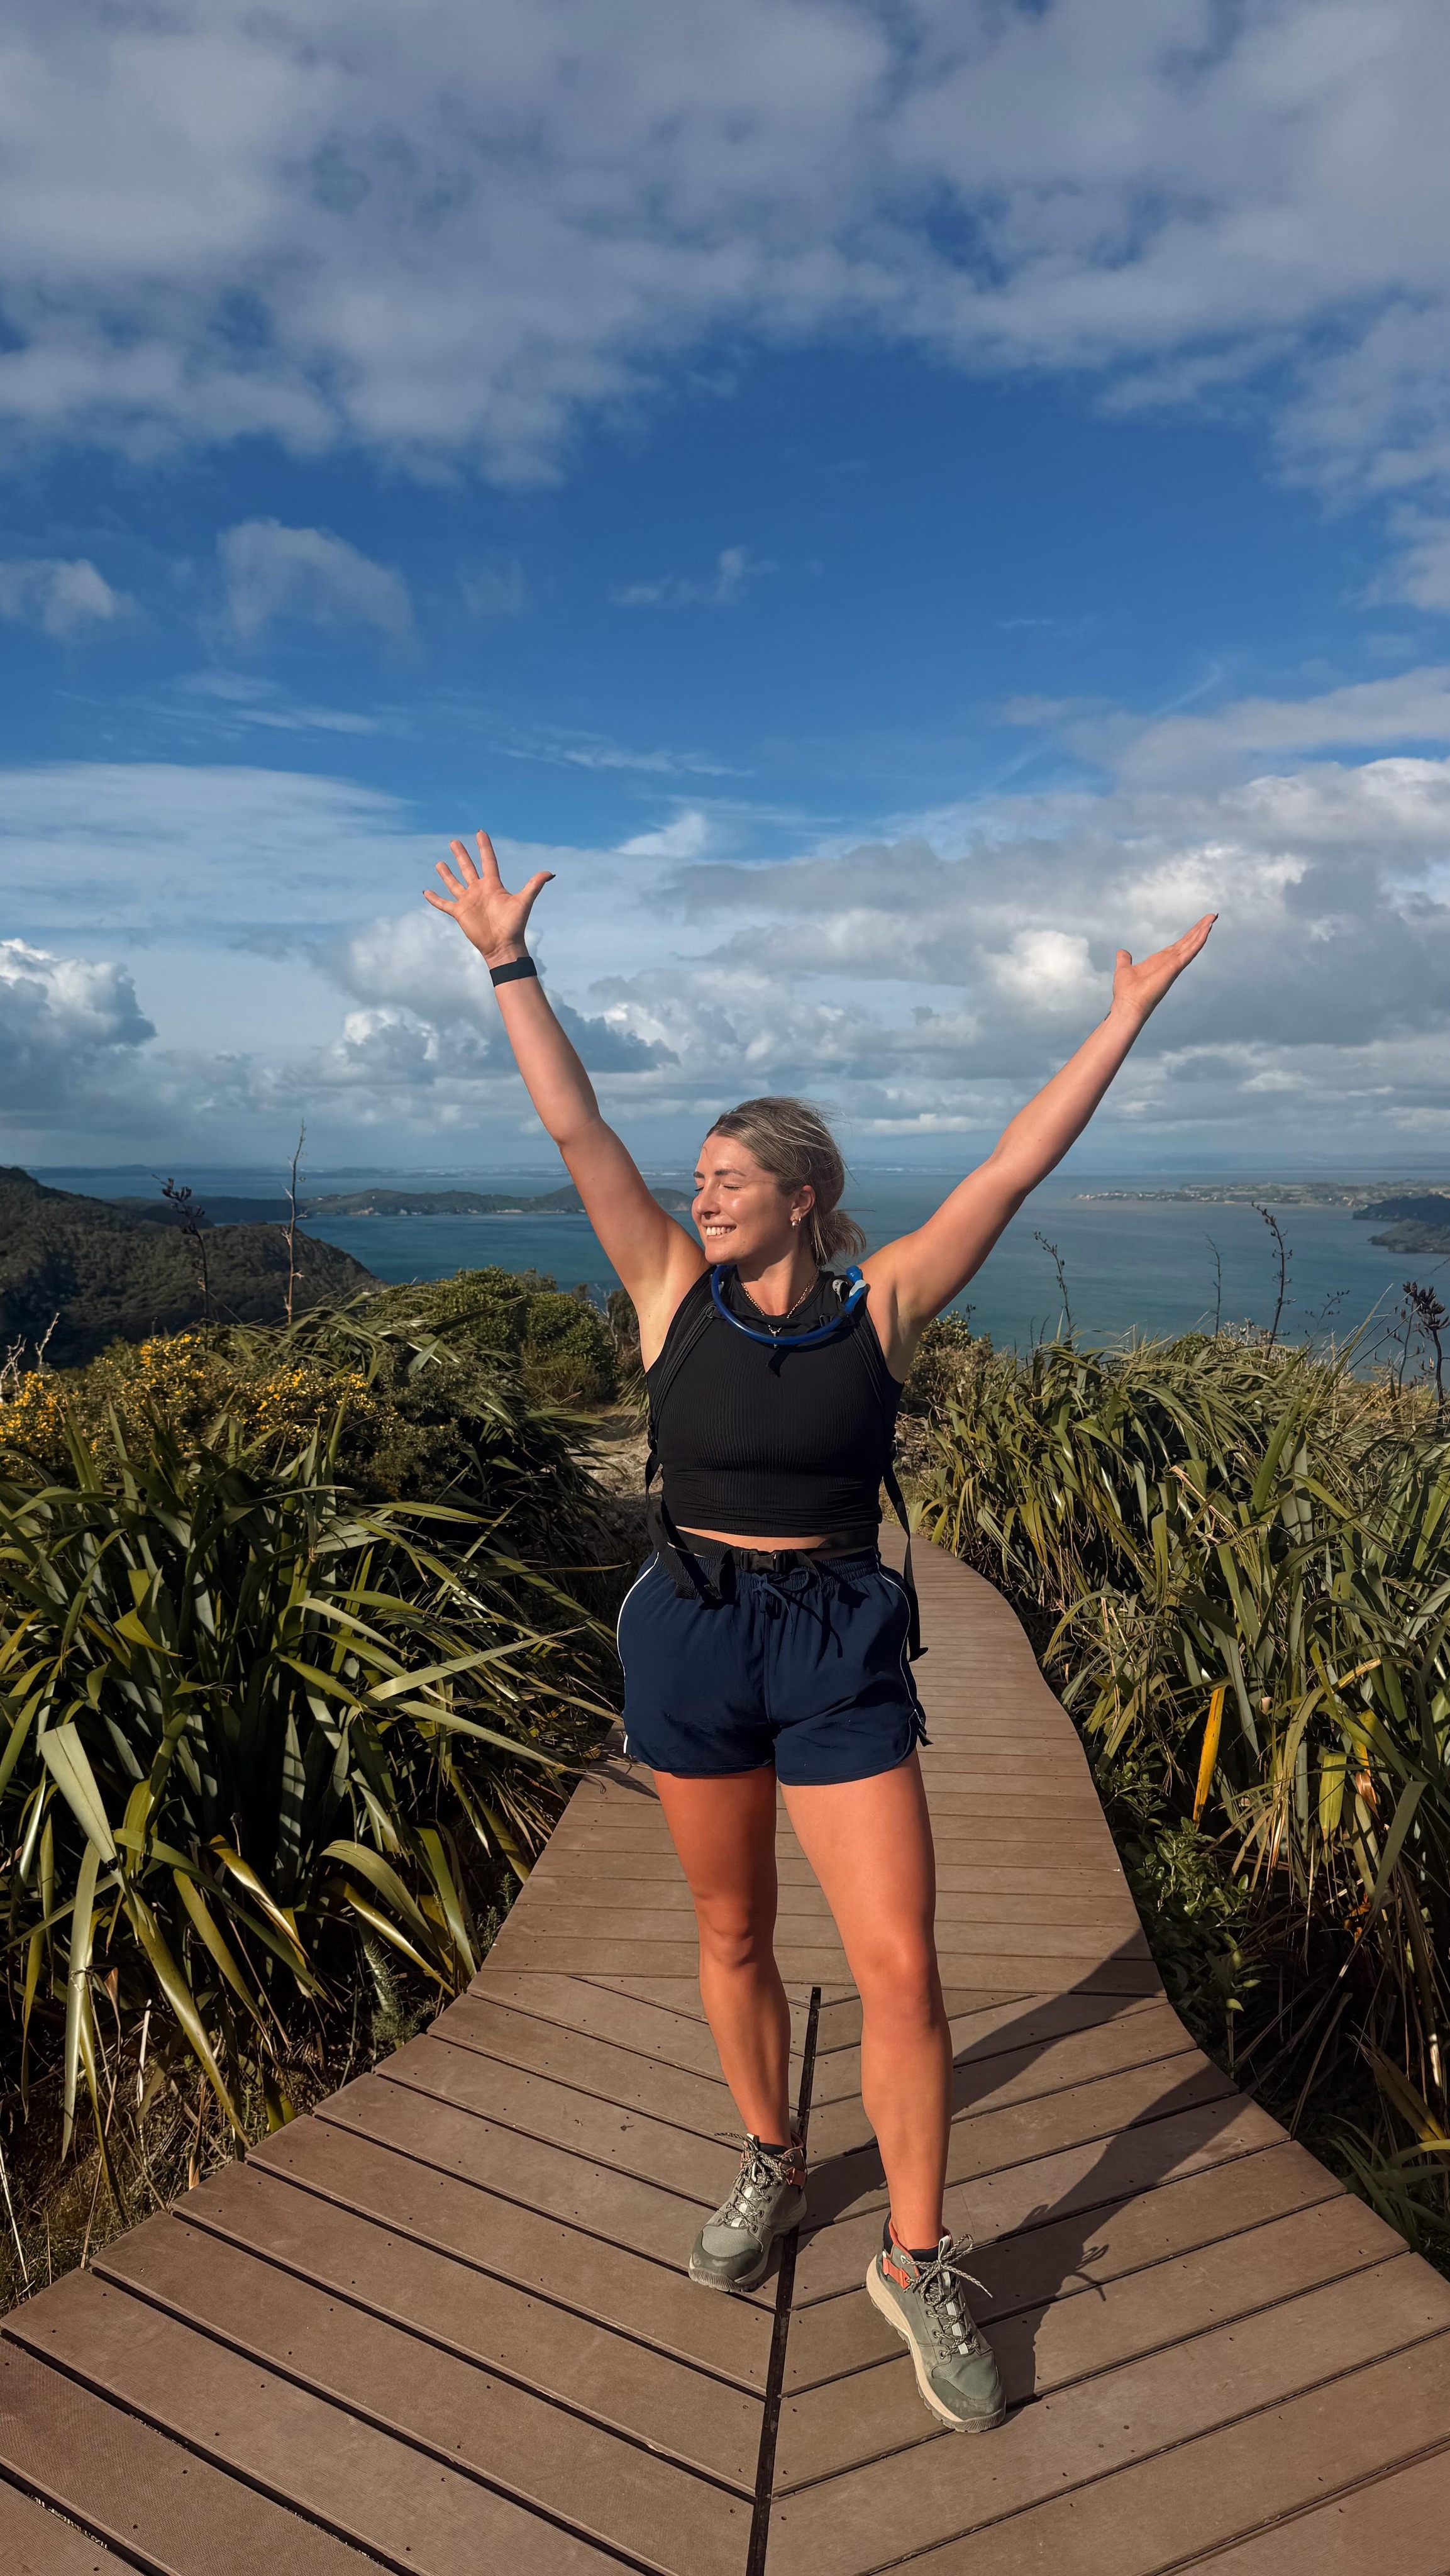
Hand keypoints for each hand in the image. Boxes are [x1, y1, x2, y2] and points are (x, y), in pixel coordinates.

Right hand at [424, 830, 553, 966]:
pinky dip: (435, 899)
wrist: (503, 946)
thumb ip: (534, 886)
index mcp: (493, 885)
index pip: (487, 861)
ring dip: (447, 874)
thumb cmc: (514, 925)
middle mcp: (479, 890)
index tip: (480, 833)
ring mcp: (468, 901)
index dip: (484, 847)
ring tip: (440, 863)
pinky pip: (444, 904)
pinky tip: (426, 892)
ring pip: (455, 883)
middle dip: (461, 855)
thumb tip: (549, 873)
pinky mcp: (459, 913)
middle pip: (468, 868)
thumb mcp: (524, 902)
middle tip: (454, 842)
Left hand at [1110, 912, 1215, 1025]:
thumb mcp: (1124, 969)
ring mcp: (1174, 965)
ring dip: (1202, 931)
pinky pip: (1189, 951)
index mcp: (1160, 962)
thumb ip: (1124, 960)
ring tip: (1212, 918)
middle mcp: (1170, 962)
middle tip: (1212, 916)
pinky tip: (1206, 930)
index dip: (1188, 935)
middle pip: (1188, 942)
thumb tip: (1122, 953)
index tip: (1199, 926)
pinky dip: (1198, 940)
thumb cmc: (1126, 992)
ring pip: (1191, 944)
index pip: (1178, 946)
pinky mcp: (1175, 967)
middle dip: (1200, 929)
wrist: (1128, 1005)